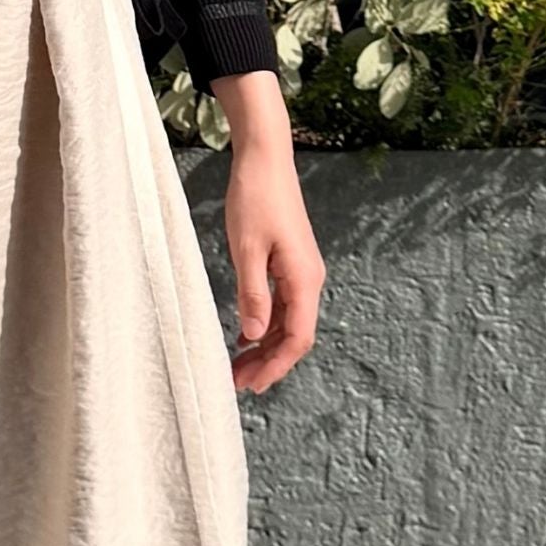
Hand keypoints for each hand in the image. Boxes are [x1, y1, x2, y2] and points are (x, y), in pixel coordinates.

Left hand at [217, 70, 322, 394]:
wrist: (265, 159)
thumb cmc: (255, 198)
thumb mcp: (247, 248)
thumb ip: (253, 294)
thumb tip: (254, 335)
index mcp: (304, 279)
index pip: (297, 339)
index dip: (276, 367)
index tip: (251, 386)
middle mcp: (309, 280)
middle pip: (294, 336)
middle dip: (268, 363)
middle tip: (237, 384)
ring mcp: (301, 272)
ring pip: (288, 323)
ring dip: (264, 347)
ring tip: (237, 367)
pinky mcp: (290, 263)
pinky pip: (282, 305)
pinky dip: (264, 325)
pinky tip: (243, 337)